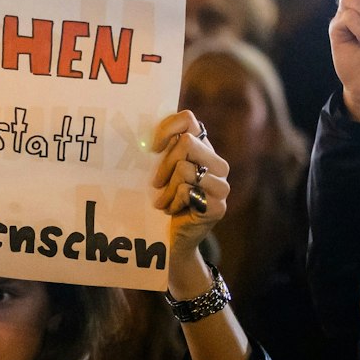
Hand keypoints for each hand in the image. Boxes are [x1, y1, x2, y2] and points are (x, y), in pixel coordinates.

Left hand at [150, 110, 228, 272]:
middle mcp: (218, 164)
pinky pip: (186, 191)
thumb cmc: (161, 199)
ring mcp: (221, 185)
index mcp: (204, 149)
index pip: (189, 120)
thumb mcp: (160, 171)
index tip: (152, 147)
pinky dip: (172, 203)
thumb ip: (160, 151)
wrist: (172, 238)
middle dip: (164, 164)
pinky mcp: (218, 206)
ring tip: (164, 201)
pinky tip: (173, 211)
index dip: (167, 128)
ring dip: (166, 189)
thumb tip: (138, 129)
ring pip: (184, 169)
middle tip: (156, 182)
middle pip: (187, 143)